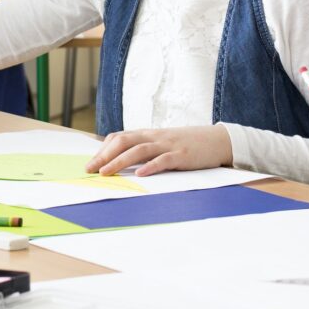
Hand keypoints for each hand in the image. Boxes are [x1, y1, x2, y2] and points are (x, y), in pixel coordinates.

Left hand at [85, 125, 233, 175]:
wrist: (218, 140)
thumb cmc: (188, 144)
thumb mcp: (164, 143)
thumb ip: (146, 149)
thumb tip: (122, 162)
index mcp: (149, 134)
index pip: (120, 137)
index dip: (104, 149)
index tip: (91, 163)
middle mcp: (156, 137)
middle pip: (125, 141)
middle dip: (105, 155)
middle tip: (90, 169)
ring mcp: (169, 145)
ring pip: (140, 150)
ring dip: (120, 161)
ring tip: (106, 172)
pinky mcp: (182, 155)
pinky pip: (164, 160)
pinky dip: (151, 166)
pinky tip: (140, 174)